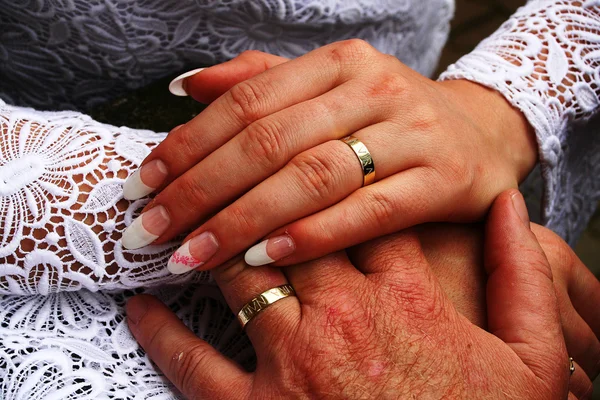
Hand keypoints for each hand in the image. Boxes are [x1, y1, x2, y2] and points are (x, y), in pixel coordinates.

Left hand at [119, 42, 536, 273]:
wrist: (481, 138)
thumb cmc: (388, 120)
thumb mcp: (331, 87)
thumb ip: (261, 82)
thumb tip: (188, 87)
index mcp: (339, 62)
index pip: (246, 102)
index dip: (188, 145)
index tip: (142, 186)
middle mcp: (375, 88)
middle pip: (270, 141)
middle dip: (201, 189)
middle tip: (152, 231)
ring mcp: (412, 132)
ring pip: (312, 176)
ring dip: (244, 219)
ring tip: (194, 254)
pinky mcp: (443, 179)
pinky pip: (369, 211)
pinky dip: (314, 234)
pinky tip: (267, 258)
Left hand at [127, 190, 572, 398]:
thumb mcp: (531, 356)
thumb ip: (522, 275)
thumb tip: (513, 208)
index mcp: (408, 297)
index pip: (360, 214)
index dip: (334, 186)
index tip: (310, 165)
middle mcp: (345, 316)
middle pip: (290, 230)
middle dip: (262, 198)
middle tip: (233, 176)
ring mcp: (295, 362)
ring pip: (241, 276)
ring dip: (213, 244)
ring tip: (191, 220)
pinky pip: (195, 362)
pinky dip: (161, 332)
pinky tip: (140, 305)